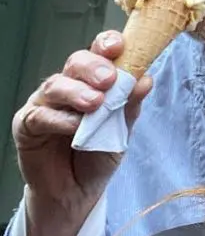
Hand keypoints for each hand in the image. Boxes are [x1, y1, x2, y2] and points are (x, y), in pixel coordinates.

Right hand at [12, 31, 151, 235]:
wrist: (77, 191)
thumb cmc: (99, 152)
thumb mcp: (122, 129)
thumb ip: (131, 105)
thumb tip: (146, 80)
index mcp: (93, 80)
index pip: (99, 51)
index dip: (107, 44)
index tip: (120, 47)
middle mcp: (68, 85)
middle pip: (76, 62)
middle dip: (93, 67)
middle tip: (109, 80)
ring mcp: (46, 103)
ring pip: (56, 85)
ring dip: (76, 91)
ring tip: (95, 103)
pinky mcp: (27, 125)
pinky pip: (40, 116)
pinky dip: (59, 119)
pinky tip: (75, 127)